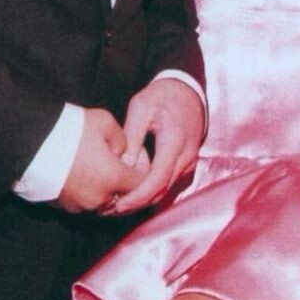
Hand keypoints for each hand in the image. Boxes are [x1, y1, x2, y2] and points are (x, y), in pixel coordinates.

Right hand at [56, 107, 141, 213]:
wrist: (29, 142)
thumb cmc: (69, 129)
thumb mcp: (104, 121)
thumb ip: (122, 139)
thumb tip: (122, 153)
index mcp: (113, 178)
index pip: (142, 184)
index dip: (142, 171)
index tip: (136, 158)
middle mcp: (99, 198)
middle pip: (123, 196)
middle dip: (124, 182)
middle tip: (117, 162)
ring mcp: (80, 206)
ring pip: (103, 202)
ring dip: (105, 189)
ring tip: (97, 166)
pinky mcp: (63, 208)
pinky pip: (84, 203)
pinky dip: (87, 192)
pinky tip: (81, 173)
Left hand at [113, 78, 204, 214]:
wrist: (188, 91)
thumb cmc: (163, 96)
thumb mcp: (142, 107)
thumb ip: (133, 136)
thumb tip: (124, 165)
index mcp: (175, 142)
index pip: (157, 180)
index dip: (138, 197)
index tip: (118, 205)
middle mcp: (186, 157)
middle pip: (161, 191)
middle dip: (137, 204)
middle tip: (110, 209)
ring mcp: (189, 163)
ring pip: (166, 191)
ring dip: (143, 200)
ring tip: (117, 203)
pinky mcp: (186, 165)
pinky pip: (169, 184)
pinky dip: (151, 192)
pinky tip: (132, 192)